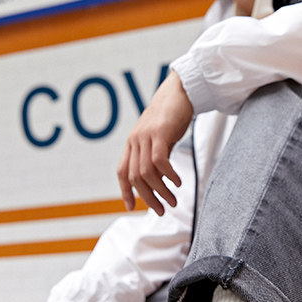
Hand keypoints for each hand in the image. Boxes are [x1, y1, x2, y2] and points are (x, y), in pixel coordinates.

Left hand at [117, 70, 192, 214]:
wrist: (179, 90)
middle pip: (135, 177)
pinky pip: (159, 160)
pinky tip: (178, 182)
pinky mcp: (159, 133)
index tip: (131, 208)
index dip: (125, 191)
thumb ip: (155, 154)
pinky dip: (168, 175)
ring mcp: (146, 136)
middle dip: (148, 197)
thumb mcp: (158, 137)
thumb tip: (159, 178)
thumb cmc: (171, 116)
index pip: (123, 172)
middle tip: (161, 210)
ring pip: (147, 172)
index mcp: (132, 143)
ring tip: (173, 200)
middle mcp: (135, 140)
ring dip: (160, 190)